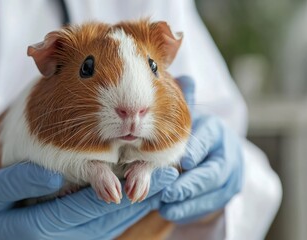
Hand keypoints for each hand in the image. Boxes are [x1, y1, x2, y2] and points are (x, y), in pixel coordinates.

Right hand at [0, 162, 178, 239]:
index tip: (145, 170)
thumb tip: (53, 173)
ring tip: (162, 186)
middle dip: (140, 198)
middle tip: (169, 176)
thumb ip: (17, 182)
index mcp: (39, 227)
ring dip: (137, 209)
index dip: (120, 188)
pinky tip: (138, 201)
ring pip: (109, 227)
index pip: (87, 206)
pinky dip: (122, 217)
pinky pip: (102, 233)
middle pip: (106, 218)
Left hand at [158, 76, 243, 222]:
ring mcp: (231, 174)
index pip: (208, 139)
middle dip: (190, 183)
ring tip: (165, 207)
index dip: (196, 150)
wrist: (210, 150)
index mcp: (215, 129)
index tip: (182, 161)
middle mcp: (228, 151)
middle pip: (213, 170)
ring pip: (213, 191)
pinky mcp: (227, 193)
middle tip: (168, 192)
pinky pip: (210, 206)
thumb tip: (184, 78)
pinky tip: (171, 213)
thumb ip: (183, 101)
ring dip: (189, 201)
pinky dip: (190, 211)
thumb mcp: (184, 116)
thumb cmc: (189, 131)